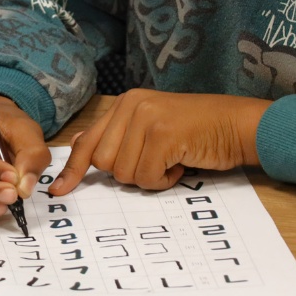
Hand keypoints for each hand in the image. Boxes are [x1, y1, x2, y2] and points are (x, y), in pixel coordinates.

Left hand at [48, 90, 269, 196]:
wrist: (237, 125)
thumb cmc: (197, 132)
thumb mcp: (152, 128)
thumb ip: (118, 136)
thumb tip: (78, 147)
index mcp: (125, 104)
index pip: (88, 141)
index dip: (73, 170)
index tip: (58, 191)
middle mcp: (131, 105)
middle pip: (105, 164)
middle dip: (131, 172)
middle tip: (159, 161)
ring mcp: (147, 118)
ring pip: (125, 174)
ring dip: (150, 177)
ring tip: (173, 159)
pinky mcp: (162, 134)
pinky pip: (146, 177)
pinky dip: (164, 180)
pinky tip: (181, 163)